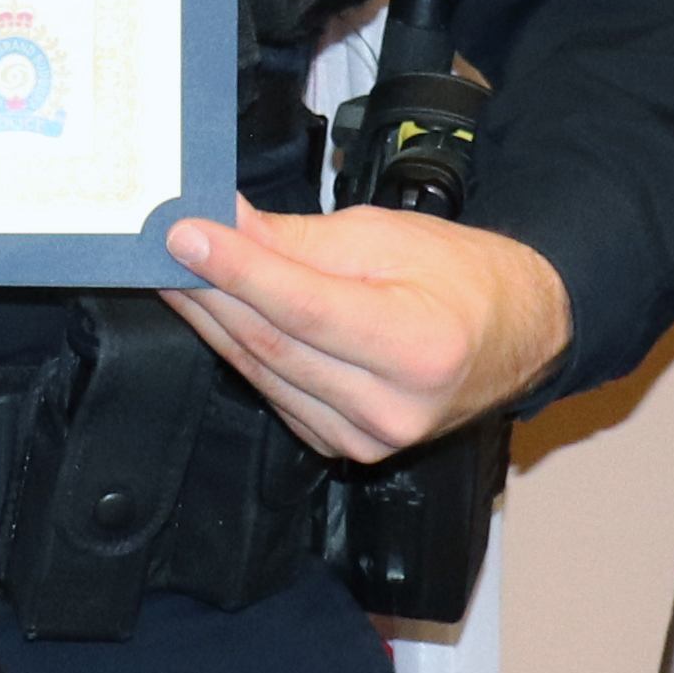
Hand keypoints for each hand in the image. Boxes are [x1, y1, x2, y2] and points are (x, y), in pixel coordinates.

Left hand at [156, 205, 572, 461]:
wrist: (515, 334)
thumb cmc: (462, 279)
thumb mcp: (386, 237)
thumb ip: (298, 242)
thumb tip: (224, 225)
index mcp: (417, 348)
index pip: (302, 308)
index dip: (235, 271)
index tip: (182, 236)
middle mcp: (392, 407)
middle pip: (271, 344)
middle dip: (206, 291)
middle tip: (158, 247)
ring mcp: (367, 438)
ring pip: (262, 372)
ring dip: (210, 320)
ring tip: (172, 272)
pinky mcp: (344, 447)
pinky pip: (274, 393)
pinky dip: (239, 352)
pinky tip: (215, 315)